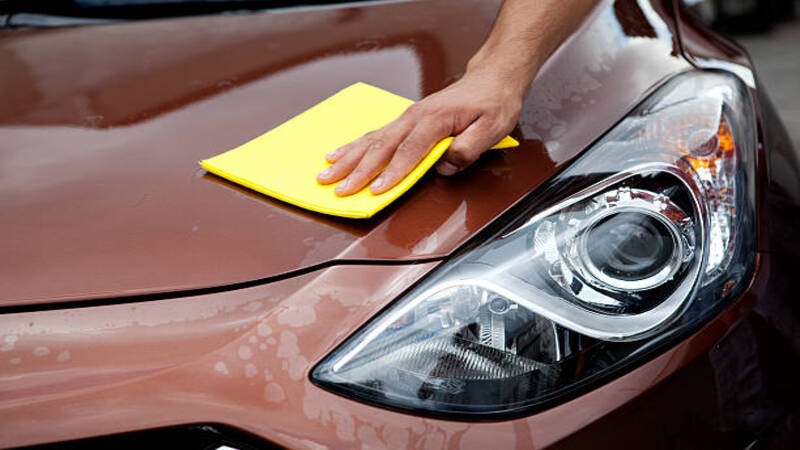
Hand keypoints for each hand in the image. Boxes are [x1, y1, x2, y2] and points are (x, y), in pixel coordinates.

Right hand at [316, 67, 525, 195]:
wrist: (491, 79)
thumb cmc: (493, 103)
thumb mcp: (493, 128)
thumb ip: (469, 148)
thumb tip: (445, 165)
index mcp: (435, 119)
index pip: (410, 151)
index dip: (392, 173)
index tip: (375, 190)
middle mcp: (415, 117)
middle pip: (382, 147)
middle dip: (358, 170)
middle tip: (340, 189)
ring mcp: (407, 117)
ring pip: (372, 140)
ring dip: (348, 159)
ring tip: (326, 174)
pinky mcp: (405, 121)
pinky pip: (374, 135)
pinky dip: (353, 146)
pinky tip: (337, 155)